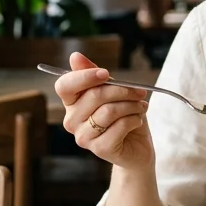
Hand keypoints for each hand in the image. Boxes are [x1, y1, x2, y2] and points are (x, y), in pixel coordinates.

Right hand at [54, 52, 154, 171]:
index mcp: (71, 103)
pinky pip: (119, 126)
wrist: (137, 146)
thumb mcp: (112, 90)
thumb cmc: (123, 116)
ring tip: (141, 107)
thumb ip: (94, 74)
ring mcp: (83, 137)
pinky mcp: (99, 149)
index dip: (85, 76)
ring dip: (132, 105)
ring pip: (109, 111)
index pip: (64, 85)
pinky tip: (137, 121)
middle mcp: (71, 121)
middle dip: (122, 90)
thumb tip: (75, 56)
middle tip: (139, 92)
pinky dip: (134, 120)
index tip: (106, 73)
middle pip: (94, 95)